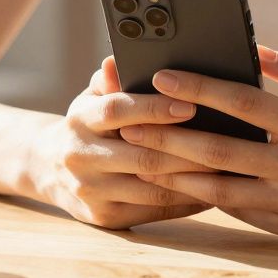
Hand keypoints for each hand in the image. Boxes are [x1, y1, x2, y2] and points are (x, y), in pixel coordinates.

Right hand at [26, 55, 217, 228]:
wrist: (51, 169)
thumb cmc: (89, 124)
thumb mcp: (92, 97)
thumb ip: (109, 80)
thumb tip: (117, 60)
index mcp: (79, 119)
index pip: (117, 111)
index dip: (155, 108)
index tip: (191, 104)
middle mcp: (80, 156)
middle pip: (141, 155)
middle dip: (187, 149)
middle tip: (226, 142)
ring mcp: (91, 191)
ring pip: (152, 187)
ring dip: (192, 179)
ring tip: (226, 168)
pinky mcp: (104, 216)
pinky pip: (154, 210)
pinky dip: (185, 201)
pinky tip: (211, 190)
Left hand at [123, 44, 277, 238]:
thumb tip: (253, 47)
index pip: (243, 103)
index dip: (199, 88)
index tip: (163, 77)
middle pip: (221, 151)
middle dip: (170, 137)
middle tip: (131, 125)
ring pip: (222, 190)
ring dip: (177, 174)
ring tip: (141, 159)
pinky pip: (239, 211)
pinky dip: (206, 197)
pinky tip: (178, 183)